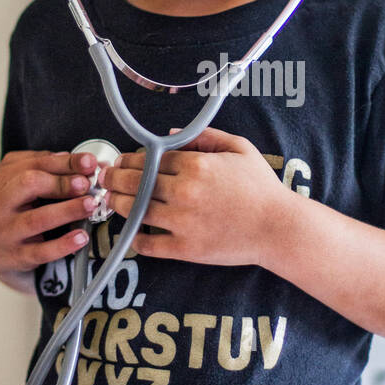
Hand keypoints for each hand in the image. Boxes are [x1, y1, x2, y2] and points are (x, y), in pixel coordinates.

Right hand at [0, 149, 101, 290]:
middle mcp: (1, 202)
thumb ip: (43, 166)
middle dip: (61, 183)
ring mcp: (7, 230)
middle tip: (85, 184)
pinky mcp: (16, 255)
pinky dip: (63, 245)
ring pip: (36, 219)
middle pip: (28, 185)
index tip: (89, 162)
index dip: (66, 162)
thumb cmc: (10, 209)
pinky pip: (41, 251)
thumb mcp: (18, 180)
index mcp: (4, 178)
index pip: (36, 164)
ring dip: (67, 211)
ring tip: (89, 205)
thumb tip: (75, 160)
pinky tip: (81, 237)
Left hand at [104, 126, 286, 265]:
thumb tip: (167, 136)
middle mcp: (185, 192)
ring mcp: (183, 222)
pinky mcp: (185, 249)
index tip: (123, 161)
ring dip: (118, 204)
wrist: (278, 228)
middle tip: (106, 178)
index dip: (131, 159)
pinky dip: (135, 239)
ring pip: (134, 211)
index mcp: (196, 165)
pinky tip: (133, 232)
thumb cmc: (262, 187)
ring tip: (113, 200)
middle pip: (135, 182)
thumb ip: (203, 137)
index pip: (150, 158)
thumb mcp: (239, 149)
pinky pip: (148, 245)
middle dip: (115, 178)